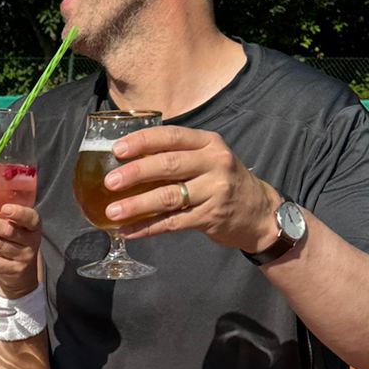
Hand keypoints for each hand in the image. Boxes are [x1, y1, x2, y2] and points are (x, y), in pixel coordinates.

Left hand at [0, 202, 41, 298]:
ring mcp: (23, 257)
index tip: (4, 208)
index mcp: (33, 226)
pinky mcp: (13, 270)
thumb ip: (4, 218)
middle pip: (8, 230)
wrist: (22, 272)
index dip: (18, 212)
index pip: (30, 218)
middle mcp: (31, 241)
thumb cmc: (14, 241)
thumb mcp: (16, 228)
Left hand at [101, 128, 279, 250]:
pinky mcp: (210, 218)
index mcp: (209, 143)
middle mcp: (214, 164)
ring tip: (112, 211)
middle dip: (135, 173)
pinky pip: (172, 223)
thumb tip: (128, 159)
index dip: (143, 141)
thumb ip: (177, 155)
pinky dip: (147, 228)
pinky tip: (127, 231)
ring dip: (137, 205)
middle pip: (168, 165)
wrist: (258, 212)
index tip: (118, 149)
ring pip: (168, 196)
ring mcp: (214, 191)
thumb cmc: (222, 182)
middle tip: (110, 182)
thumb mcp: (207, 159)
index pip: (172, 137)